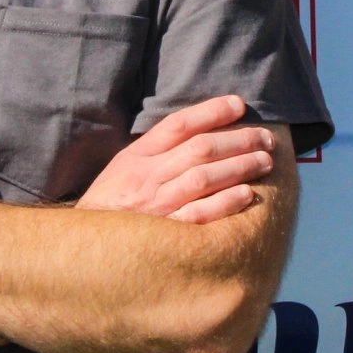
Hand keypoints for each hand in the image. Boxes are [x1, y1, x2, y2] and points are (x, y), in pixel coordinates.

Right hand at [78, 95, 276, 223]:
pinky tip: (247, 194)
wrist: (86, 248)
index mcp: (137, 157)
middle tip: (266, 138)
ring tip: (265, 161)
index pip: (178, 124)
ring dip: (239, 167)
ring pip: (204, 178)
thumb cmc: (112, 203)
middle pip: (199, 149)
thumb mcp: (125, 167)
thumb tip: (201, 128)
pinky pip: (199, 215)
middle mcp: (147, 177)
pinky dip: (225, 203)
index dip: (211, 111)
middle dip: (238, 140)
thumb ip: (156, 149)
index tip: (240, 104)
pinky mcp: (165, 235)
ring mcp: (157, 206)